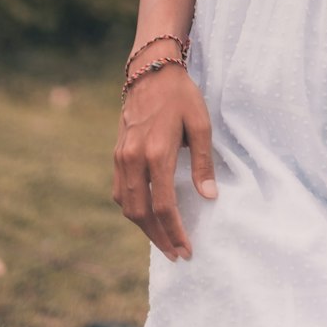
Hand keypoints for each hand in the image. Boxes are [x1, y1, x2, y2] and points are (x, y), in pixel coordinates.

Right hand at [112, 65, 217, 261]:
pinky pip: (120, 192)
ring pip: (127, 206)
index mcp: (157, 152)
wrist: (150, 71)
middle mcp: (134, 158)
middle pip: (141, 213)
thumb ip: (204, 163)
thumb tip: (209, 197)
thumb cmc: (181, 96)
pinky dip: (132, 210)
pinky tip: (147, 217)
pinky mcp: (117, 154)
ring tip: (164, 241)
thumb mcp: (201, 124)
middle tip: (177, 255)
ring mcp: (121, 157)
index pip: (163, 206)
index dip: (175, 232)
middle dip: (159, 238)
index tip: (187, 249)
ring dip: (144, 228)